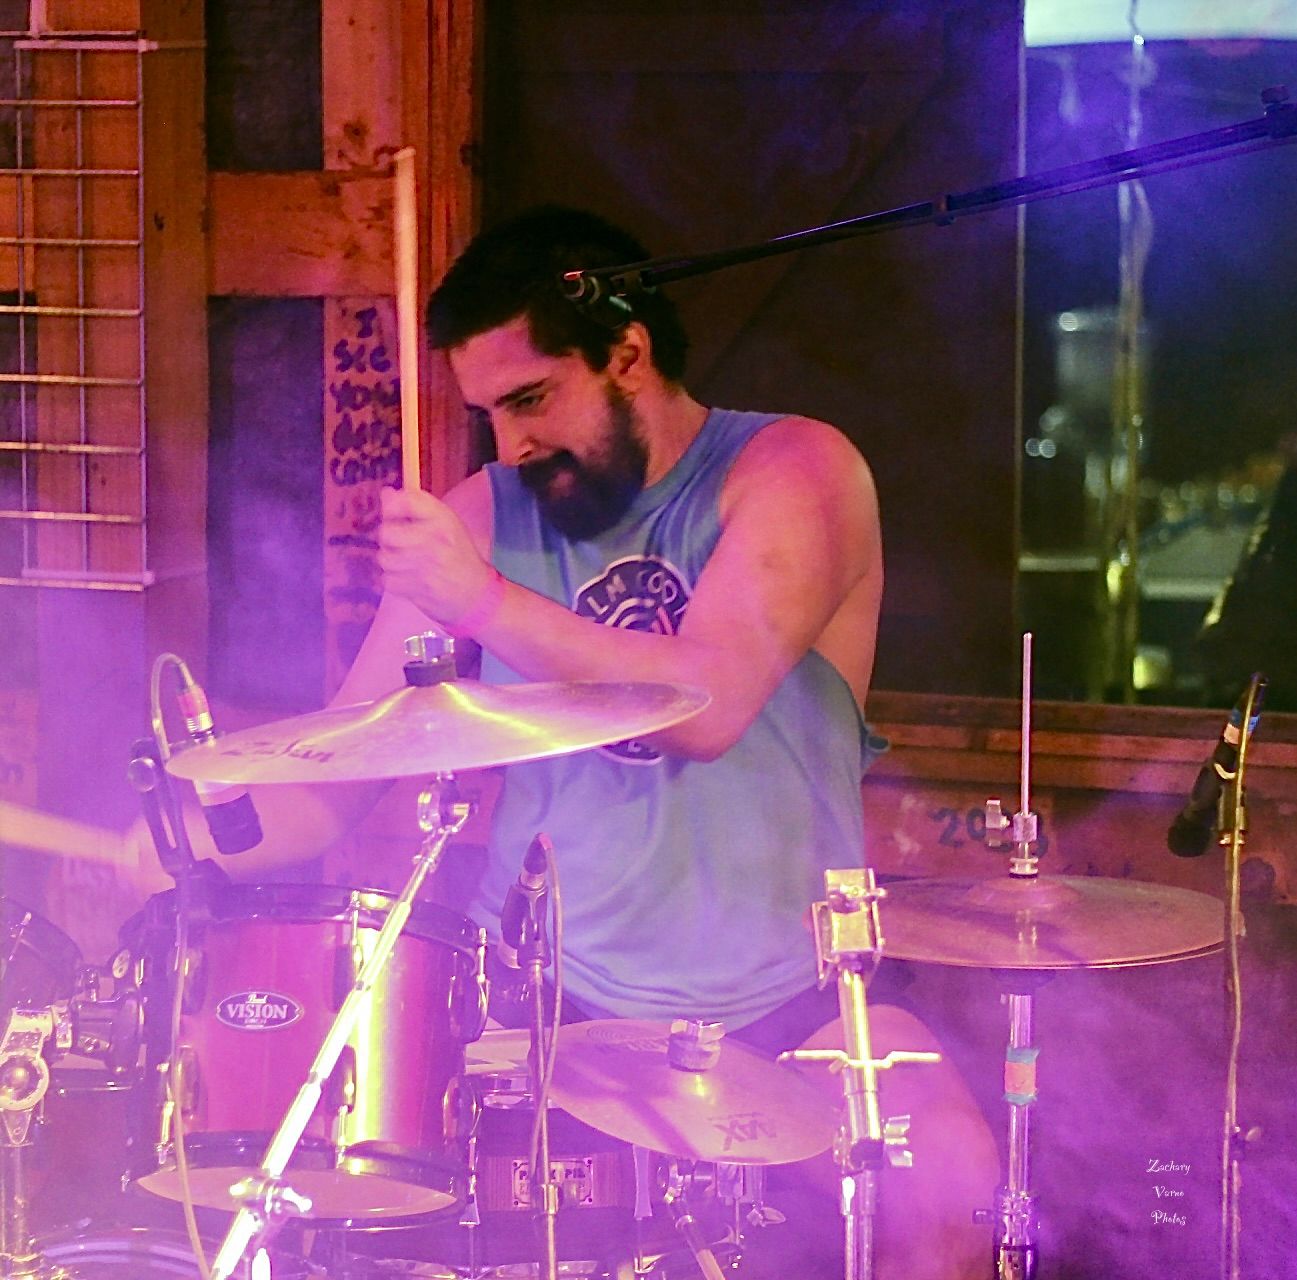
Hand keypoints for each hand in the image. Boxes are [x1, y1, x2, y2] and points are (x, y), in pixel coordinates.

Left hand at [378, 487, 494, 625]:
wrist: (475, 594)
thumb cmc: (457, 555)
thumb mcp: (445, 524)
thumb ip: (416, 506)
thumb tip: (385, 494)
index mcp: (443, 519)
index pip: (406, 500)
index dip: (392, 506)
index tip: (395, 515)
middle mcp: (434, 539)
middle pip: (386, 532)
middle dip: (388, 539)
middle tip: (400, 544)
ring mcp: (425, 566)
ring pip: (384, 558)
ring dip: (391, 562)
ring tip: (406, 564)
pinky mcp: (417, 589)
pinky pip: (387, 580)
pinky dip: (394, 581)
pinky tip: (408, 579)